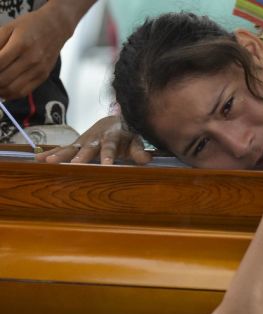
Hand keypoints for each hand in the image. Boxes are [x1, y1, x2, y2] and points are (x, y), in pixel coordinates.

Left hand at [0, 8, 68, 98]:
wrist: (56, 28)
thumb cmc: (30, 25)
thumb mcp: (9, 28)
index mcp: (20, 45)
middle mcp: (31, 60)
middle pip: (3, 79)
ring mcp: (38, 70)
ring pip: (12, 89)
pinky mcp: (43, 77)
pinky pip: (24, 92)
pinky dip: (10, 94)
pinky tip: (3, 91)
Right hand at [35, 116, 151, 164]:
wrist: (115, 120)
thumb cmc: (127, 134)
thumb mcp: (136, 141)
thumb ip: (140, 151)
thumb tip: (147, 160)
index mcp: (112, 136)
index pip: (110, 148)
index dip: (108, 157)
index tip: (106, 166)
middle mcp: (95, 138)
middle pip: (88, 148)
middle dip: (81, 157)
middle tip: (75, 166)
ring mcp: (84, 140)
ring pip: (72, 148)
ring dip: (60, 155)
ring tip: (48, 162)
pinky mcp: (77, 144)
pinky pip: (63, 149)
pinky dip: (51, 153)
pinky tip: (38, 159)